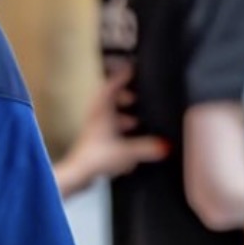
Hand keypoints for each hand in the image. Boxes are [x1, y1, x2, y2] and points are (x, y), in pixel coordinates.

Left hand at [54, 67, 168, 195]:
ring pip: (108, 117)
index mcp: (102, 111)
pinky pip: (107, 132)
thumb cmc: (96, 158)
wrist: (77, 175)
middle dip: (123, 97)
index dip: (121, 76)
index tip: (132, 69)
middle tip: (135, 98)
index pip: (111, 86)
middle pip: (108, 100)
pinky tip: (129, 143)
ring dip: (121, 117)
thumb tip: (165, 145)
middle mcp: (97, 118)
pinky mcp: (94, 144)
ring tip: (136, 122)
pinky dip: (118, 133)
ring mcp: (94, 131)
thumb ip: (148, 148)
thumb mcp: (128, 151)